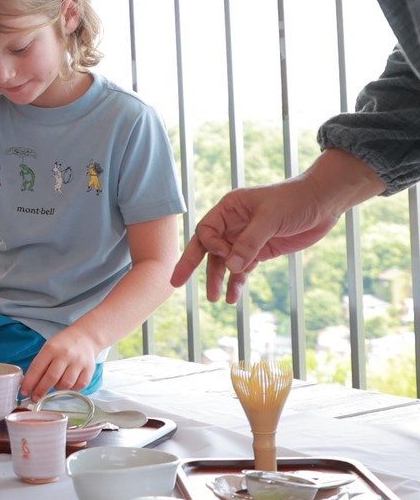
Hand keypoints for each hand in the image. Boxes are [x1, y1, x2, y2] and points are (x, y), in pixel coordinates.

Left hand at [21, 327, 97, 400]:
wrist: (84, 337)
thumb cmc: (62, 345)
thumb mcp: (48, 348)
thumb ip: (40, 364)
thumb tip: (30, 385)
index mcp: (51, 348)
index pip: (37, 368)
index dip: (30, 382)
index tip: (24, 392)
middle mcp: (65, 355)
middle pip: (51, 378)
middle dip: (41, 391)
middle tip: (35, 398)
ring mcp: (79, 362)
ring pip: (66, 384)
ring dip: (57, 389)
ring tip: (54, 386)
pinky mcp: (90, 369)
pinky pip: (79, 386)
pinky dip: (72, 389)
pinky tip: (67, 386)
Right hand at [173, 177, 344, 304]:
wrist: (324, 202)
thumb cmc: (295, 201)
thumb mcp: (270, 219)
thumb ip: (249, 243)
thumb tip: (230, 267)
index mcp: (229, 208)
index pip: (206, 230)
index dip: (211, 246)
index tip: (227, 256)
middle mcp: (233, 224)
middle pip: (207, 247)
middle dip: (192, 265)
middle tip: (176, 283)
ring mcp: (246, 239)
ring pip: (224, 262)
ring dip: (218, 279)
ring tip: (214, 299)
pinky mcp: (260, 251)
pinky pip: (242, 269)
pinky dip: (237, 283)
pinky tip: (233, 297)